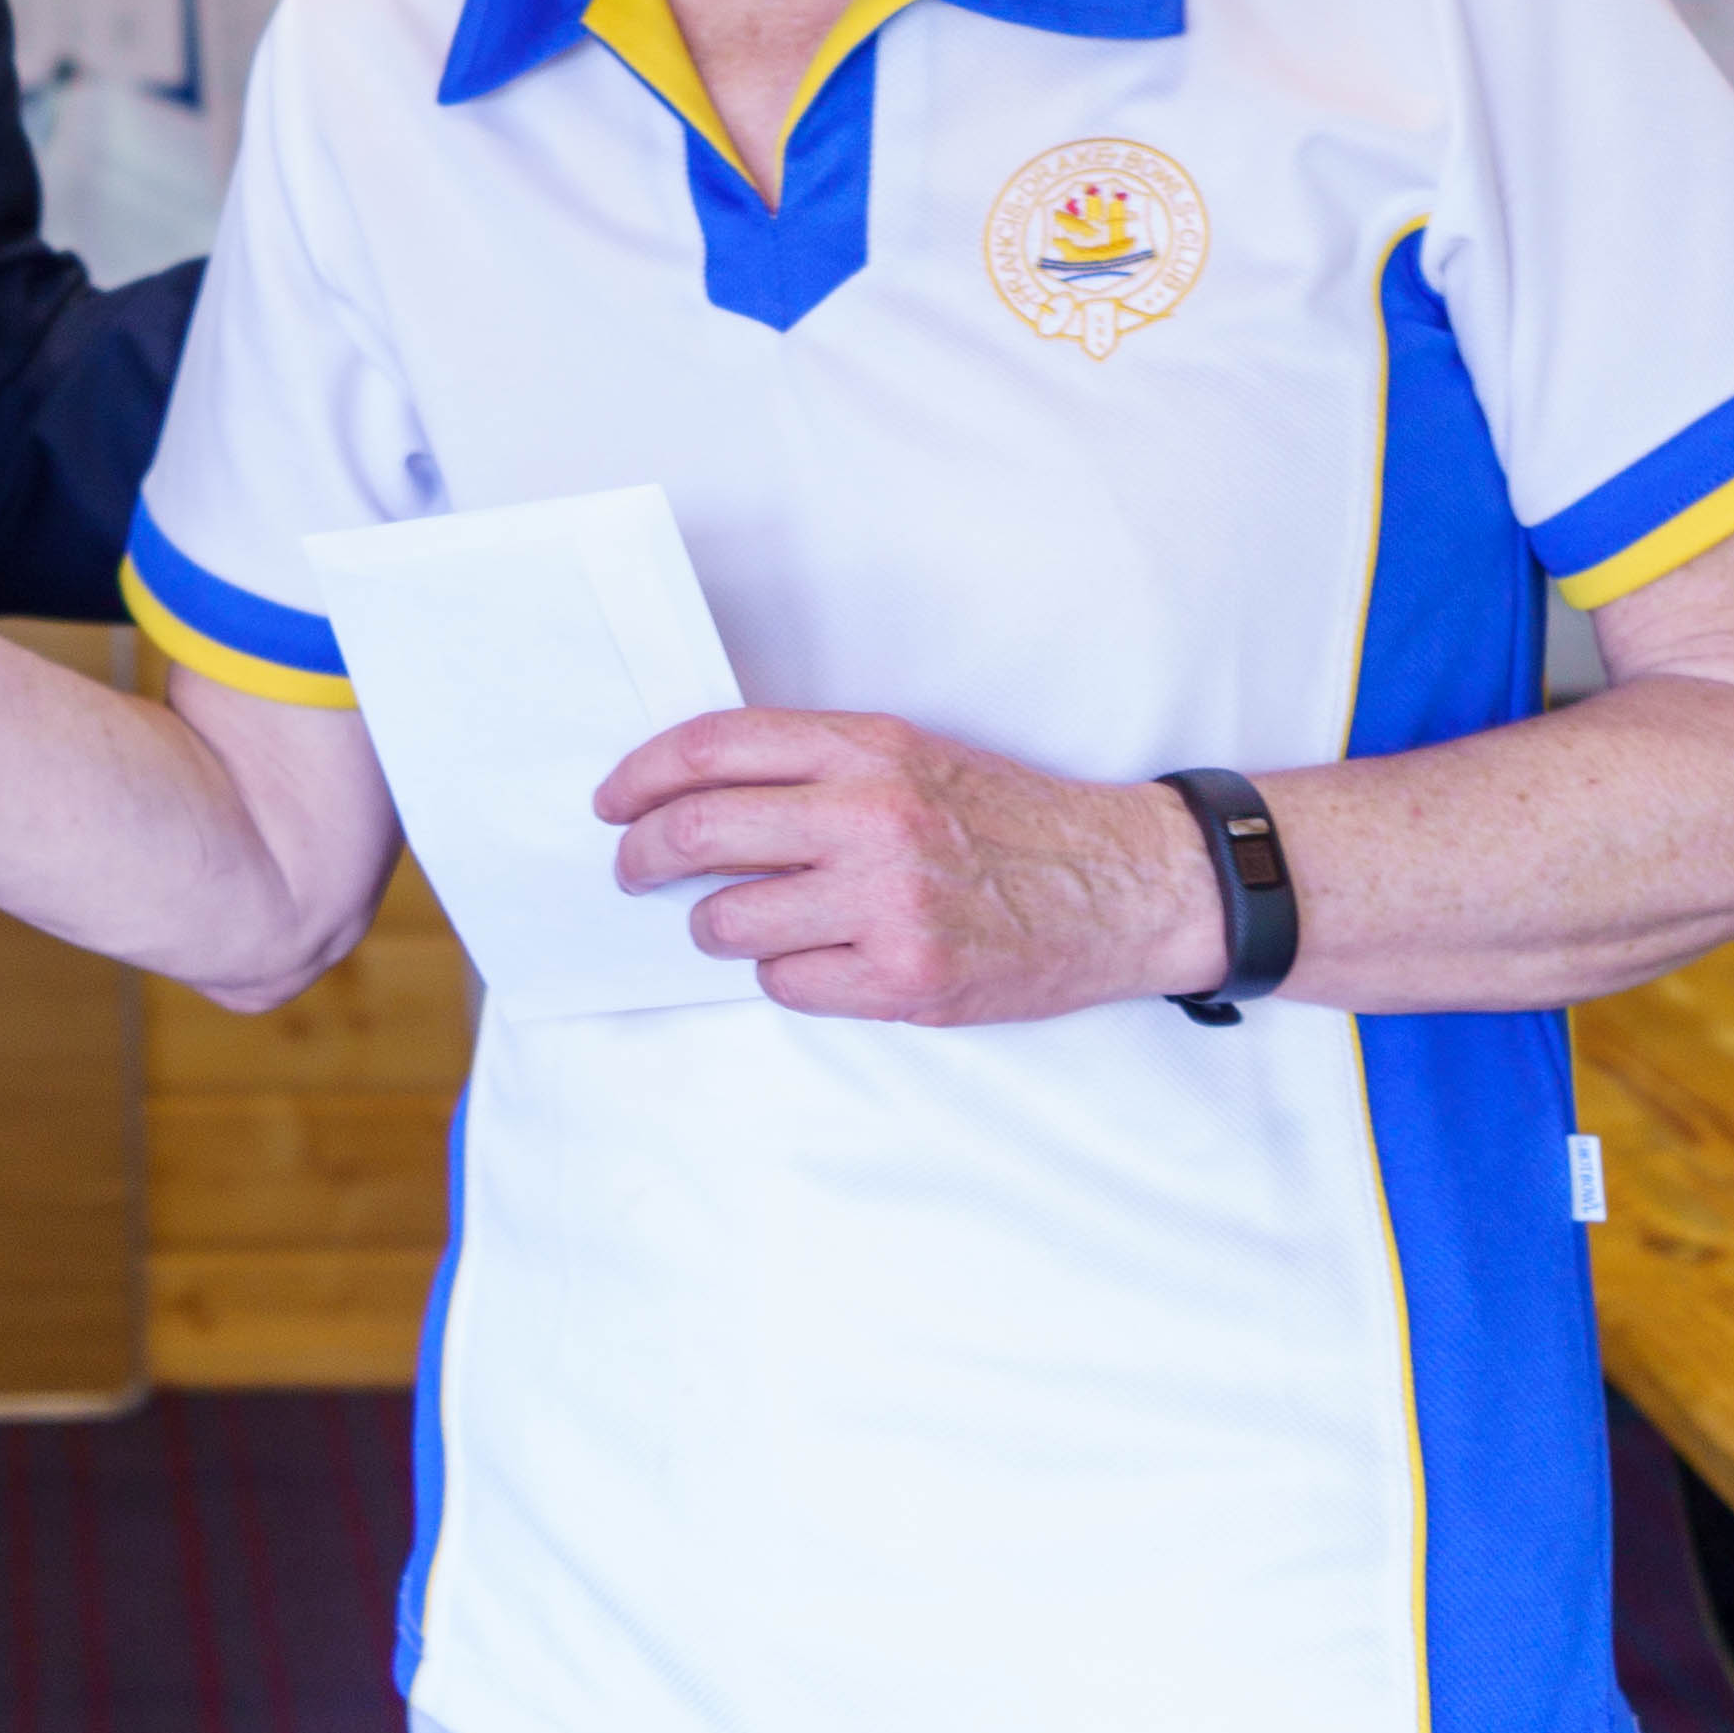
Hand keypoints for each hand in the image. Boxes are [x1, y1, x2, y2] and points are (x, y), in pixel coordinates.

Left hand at [593, 709, 1217, 1024]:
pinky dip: (783, 975)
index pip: (712, 748)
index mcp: (868, 749)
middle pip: (698, 832)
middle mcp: (872, 818)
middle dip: (642, 856)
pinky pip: (785, 984)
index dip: (641, 775)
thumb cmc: (1007, 821)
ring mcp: (887, 903)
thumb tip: (693, 796)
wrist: (1119, 885)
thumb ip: (812, 767)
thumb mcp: (911, 756)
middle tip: (632, 869)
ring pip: (728, 920)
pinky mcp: (903, 977)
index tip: (614, 801)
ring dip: (714, 926)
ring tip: (740, 922)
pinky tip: (818, 959)